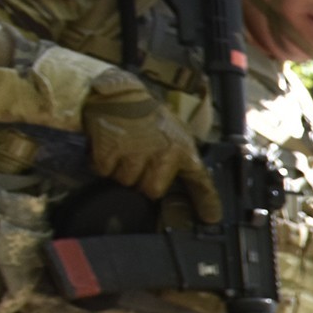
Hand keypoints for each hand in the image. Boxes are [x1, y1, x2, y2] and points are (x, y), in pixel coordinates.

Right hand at [80, 68, 220, 220]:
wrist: (118, 93)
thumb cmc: (147, 117)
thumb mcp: (173, 133)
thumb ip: (180, 158)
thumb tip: (188, 186)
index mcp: (182, 149)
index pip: (200, 181)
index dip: (206, 202)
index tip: (210, 218)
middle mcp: (163, 153)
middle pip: (152, 191)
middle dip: (143, 181)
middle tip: (139, 160)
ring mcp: (136, 153)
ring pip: (127, 182)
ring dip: (121, 171)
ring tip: (124, 149)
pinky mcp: (111, 151)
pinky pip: (104, 172)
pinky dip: (102, 164)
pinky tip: (109, 147)